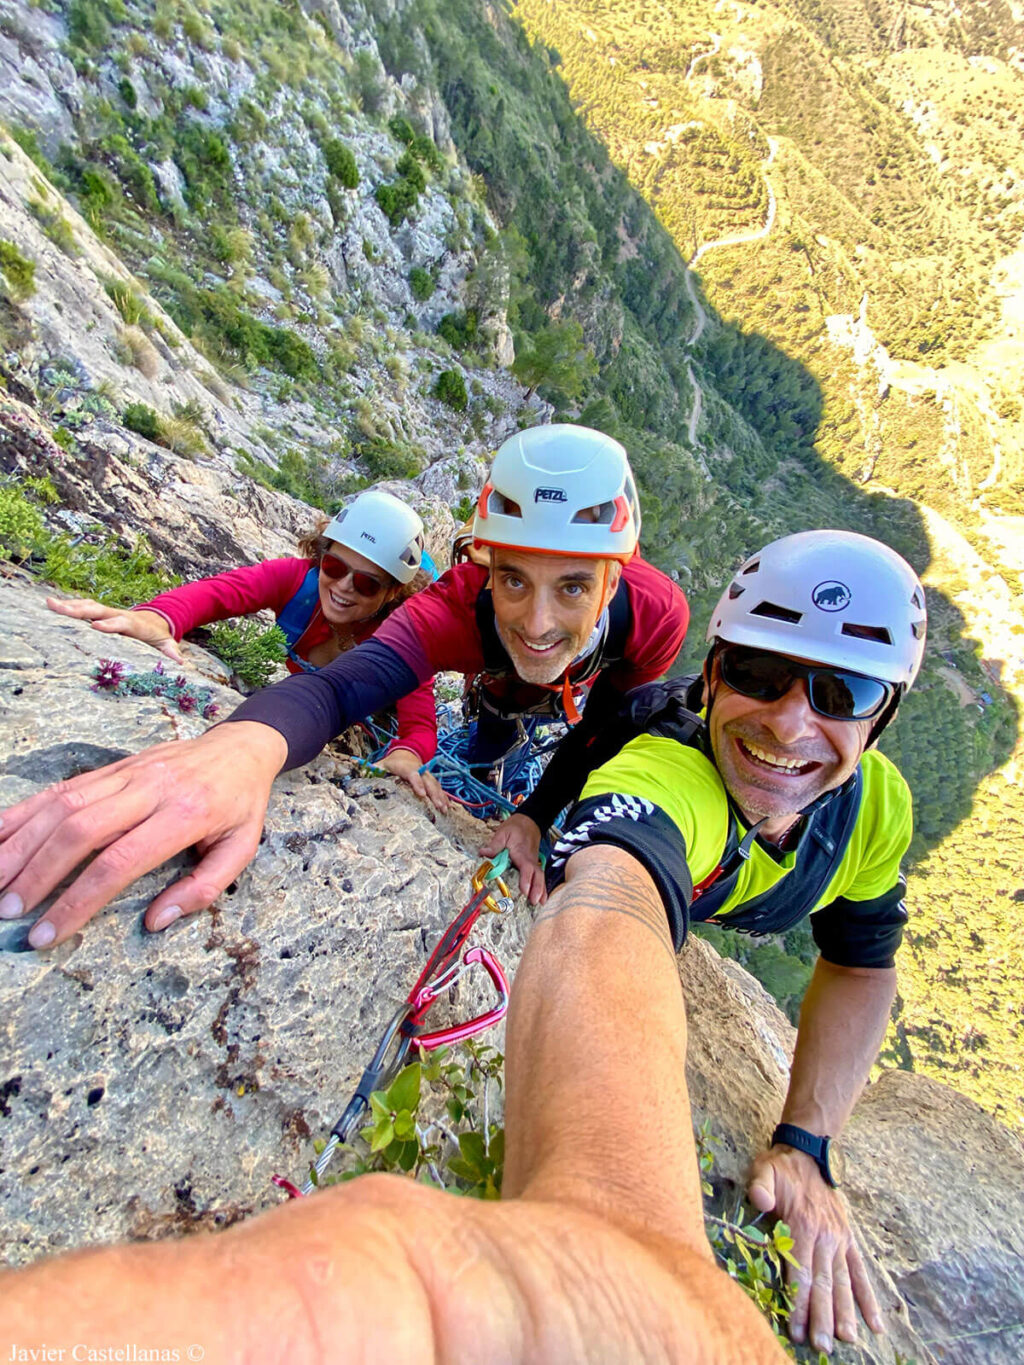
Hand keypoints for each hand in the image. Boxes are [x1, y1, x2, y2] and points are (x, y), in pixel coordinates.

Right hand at [0, 721, 287, 947]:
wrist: (240, 746)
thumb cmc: (240, 805)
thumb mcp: (242, 849)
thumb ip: (203, 889)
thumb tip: (157, 922)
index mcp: (184, 815)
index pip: (119, 862)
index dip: (78, 900)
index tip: (47, 933)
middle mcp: (148, 790)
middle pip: (79, 831)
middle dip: (36, 875)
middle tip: (6, 912)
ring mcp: (125, 774)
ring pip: (62, 806)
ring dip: (21, 845)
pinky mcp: (110, 767)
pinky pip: (60, 788)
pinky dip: (23, 812)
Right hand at [46, 597, 185, 663]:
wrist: (156, 619)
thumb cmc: (158, 636)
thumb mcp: (167, 644)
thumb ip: (171, 652)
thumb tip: (179, 661)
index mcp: (134, 624)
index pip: (121, 623)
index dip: (109, 625)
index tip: (96, 627)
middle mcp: (118, 615)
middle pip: (98, 611)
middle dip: (79, 611)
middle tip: (60, 609)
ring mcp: (108, 612)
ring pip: (88, 607)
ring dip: (69, 606)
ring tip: (49, 604)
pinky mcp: (101, 613)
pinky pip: (84, 608)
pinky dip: (69, 606)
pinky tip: (52, 606)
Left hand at [375, 748, 450, 813]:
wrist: (406, 752)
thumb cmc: (391, 762)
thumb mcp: (380, 764)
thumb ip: (372, 771)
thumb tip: (361, 777)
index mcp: (405, 767)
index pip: (412, 774)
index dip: (417, 783)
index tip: (422, 794)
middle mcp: (418, 770)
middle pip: (427, 781)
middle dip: (433, 794)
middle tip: (438, 806)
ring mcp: (426, 774)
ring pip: (435, 785)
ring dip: (440, 796)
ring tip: (444, 809)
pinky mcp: (430, 779)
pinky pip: (438, 787)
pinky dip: (444, 796)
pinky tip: (448, 806)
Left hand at [480, 811, 545, 903]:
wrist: (529, 821)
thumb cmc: (515, 827)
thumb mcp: (502, 833)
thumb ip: (494, 845)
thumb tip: (483, 853)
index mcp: (522, 852)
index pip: (526, 867)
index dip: (526, 879)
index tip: (524, 890)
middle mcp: (530, 859)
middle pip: (537, 875)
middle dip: (537, 888)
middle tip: (534, 902)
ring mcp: (534, 862)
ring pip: (540, 877)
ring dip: (541, 890)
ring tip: (540, 904)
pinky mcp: (534, 864)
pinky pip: (539, 876)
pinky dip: (542, 887)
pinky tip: (542, 898)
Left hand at [748, 1145, 881, 1353]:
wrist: (808, 1153)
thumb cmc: (781, 1167)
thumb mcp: (764, 1170)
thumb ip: (761, 1185)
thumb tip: (760, 1200)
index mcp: (804, 1225)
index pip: (802, 1272)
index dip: (799, 1302)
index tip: (797, 1330)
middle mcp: (825, 1237)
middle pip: (824, 1284)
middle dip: (822, 1317)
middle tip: (821, 1346)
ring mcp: (839, 1240)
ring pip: (843, 1283)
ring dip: (845, 1313)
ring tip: (847, 1341)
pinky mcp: (848, 1240)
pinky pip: (860, 1273)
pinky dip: (868, 1299)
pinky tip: (876, 1325)